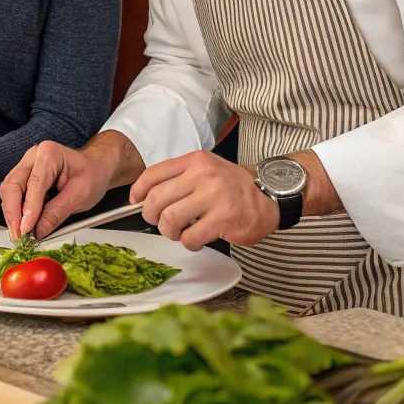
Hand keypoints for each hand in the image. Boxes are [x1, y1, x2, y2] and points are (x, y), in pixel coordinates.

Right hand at [0, 140, 113, 241]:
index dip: (28, 208)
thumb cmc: (91, 176)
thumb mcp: (81, 195)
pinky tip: (23, 226)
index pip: (34, 182)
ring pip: (8, 191)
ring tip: (20, 234)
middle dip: (13, 213)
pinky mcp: (23, 178)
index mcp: (49, 153)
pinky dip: (16, 212)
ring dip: (12, 214)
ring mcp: (25, 166)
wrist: (94, 169)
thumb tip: (37, 232)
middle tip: (18, 236)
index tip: (26, 229)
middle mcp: (32, 157)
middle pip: (12, 185)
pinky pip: (13, 196)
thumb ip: (58, 212)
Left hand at [131, 151, 279, 250]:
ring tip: (181, 232)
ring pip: (170, 219)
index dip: (139, 190)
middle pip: (157, 199)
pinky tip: (196, 239)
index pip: (154, 174)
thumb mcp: (204, 170)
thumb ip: (178, 179)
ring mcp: (214, 195)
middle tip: (161, 223)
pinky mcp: (223, 218)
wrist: (268, 196)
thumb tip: (145, 197)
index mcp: (194, 161)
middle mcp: (202, 174)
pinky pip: (190, 236)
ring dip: (170, 232)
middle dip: (152, 216)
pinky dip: (188, 242)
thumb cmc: (231, 187)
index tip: (136, 201)